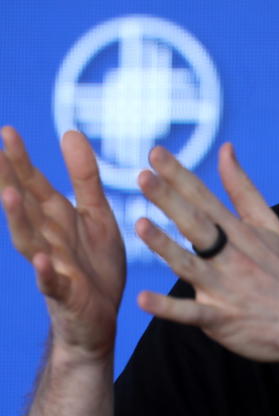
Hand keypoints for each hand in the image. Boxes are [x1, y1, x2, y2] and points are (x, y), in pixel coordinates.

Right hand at [0, 127, 125, 361]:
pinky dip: (43, 272)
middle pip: (25, 207)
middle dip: (10, 180)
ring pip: (28, 241)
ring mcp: (51, 266)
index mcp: (57, 218)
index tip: (7, 130)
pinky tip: (39, 260)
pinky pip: (50, 283)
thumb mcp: (96, 214)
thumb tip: (69, 132)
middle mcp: (47, 238)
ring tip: (10, 194)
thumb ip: (84, 177)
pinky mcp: (64, 293)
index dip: (21, 159)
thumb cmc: (94, 265)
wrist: (99, 319)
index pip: (34, 184)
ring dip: (18, 219)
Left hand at [134, 143, 278, 367]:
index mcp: (239, 231)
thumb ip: (241, 187)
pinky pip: (192, 313)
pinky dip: (168, 309)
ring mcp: (226, 288)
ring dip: (165, 246)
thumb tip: (225, 148)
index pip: (204, 197)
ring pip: (189, 265)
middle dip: (169, 199)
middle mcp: (230, 256)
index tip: (155, 152)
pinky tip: (143, 300)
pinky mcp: (222, 319)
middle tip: (143, 176)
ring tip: (140, 225)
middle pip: (195, 224)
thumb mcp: (269, 223)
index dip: (178, 175)